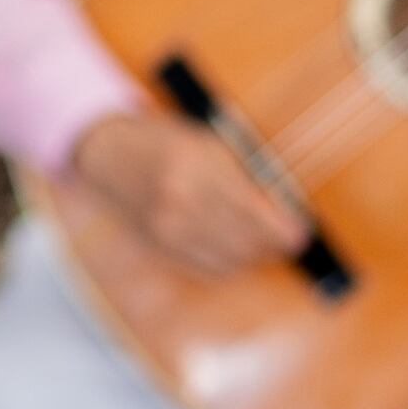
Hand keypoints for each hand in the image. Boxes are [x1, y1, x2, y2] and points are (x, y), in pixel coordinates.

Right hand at [70, 106, 308, 279]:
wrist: (106, 153)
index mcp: (197, 167)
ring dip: (255, 255)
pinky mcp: (161, 246)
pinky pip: (209, 268)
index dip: (286, 230)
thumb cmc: (162, 140)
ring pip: (231, 261)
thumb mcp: (208, 142)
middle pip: (247, 242)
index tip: (300, 231)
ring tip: (263, 241)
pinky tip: (236, 248)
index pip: (256, 214)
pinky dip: (230, 263)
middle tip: (288, 237)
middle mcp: (181, 202)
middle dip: (275, 244)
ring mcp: (168, 229)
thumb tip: (281, 207)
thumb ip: (244, 174)